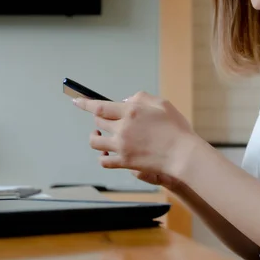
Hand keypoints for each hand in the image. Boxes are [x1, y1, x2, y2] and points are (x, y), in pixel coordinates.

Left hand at [73, 91, 199, 179]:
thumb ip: (140, 97)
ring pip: (95, 141)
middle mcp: (123, 128)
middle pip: (98, 122)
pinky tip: (107, 153)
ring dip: (95, 137)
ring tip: (100, 136)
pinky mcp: (124, 161)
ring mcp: (122, 146)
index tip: (76, 102)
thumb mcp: (161, 104)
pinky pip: (104, 160)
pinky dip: (102, 157)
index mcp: (131, 111)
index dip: (85, 104)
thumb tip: (124, 101)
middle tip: (106, 120)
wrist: (183, 154)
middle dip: (99, 119)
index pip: (100, 106)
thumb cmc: (176, 128)